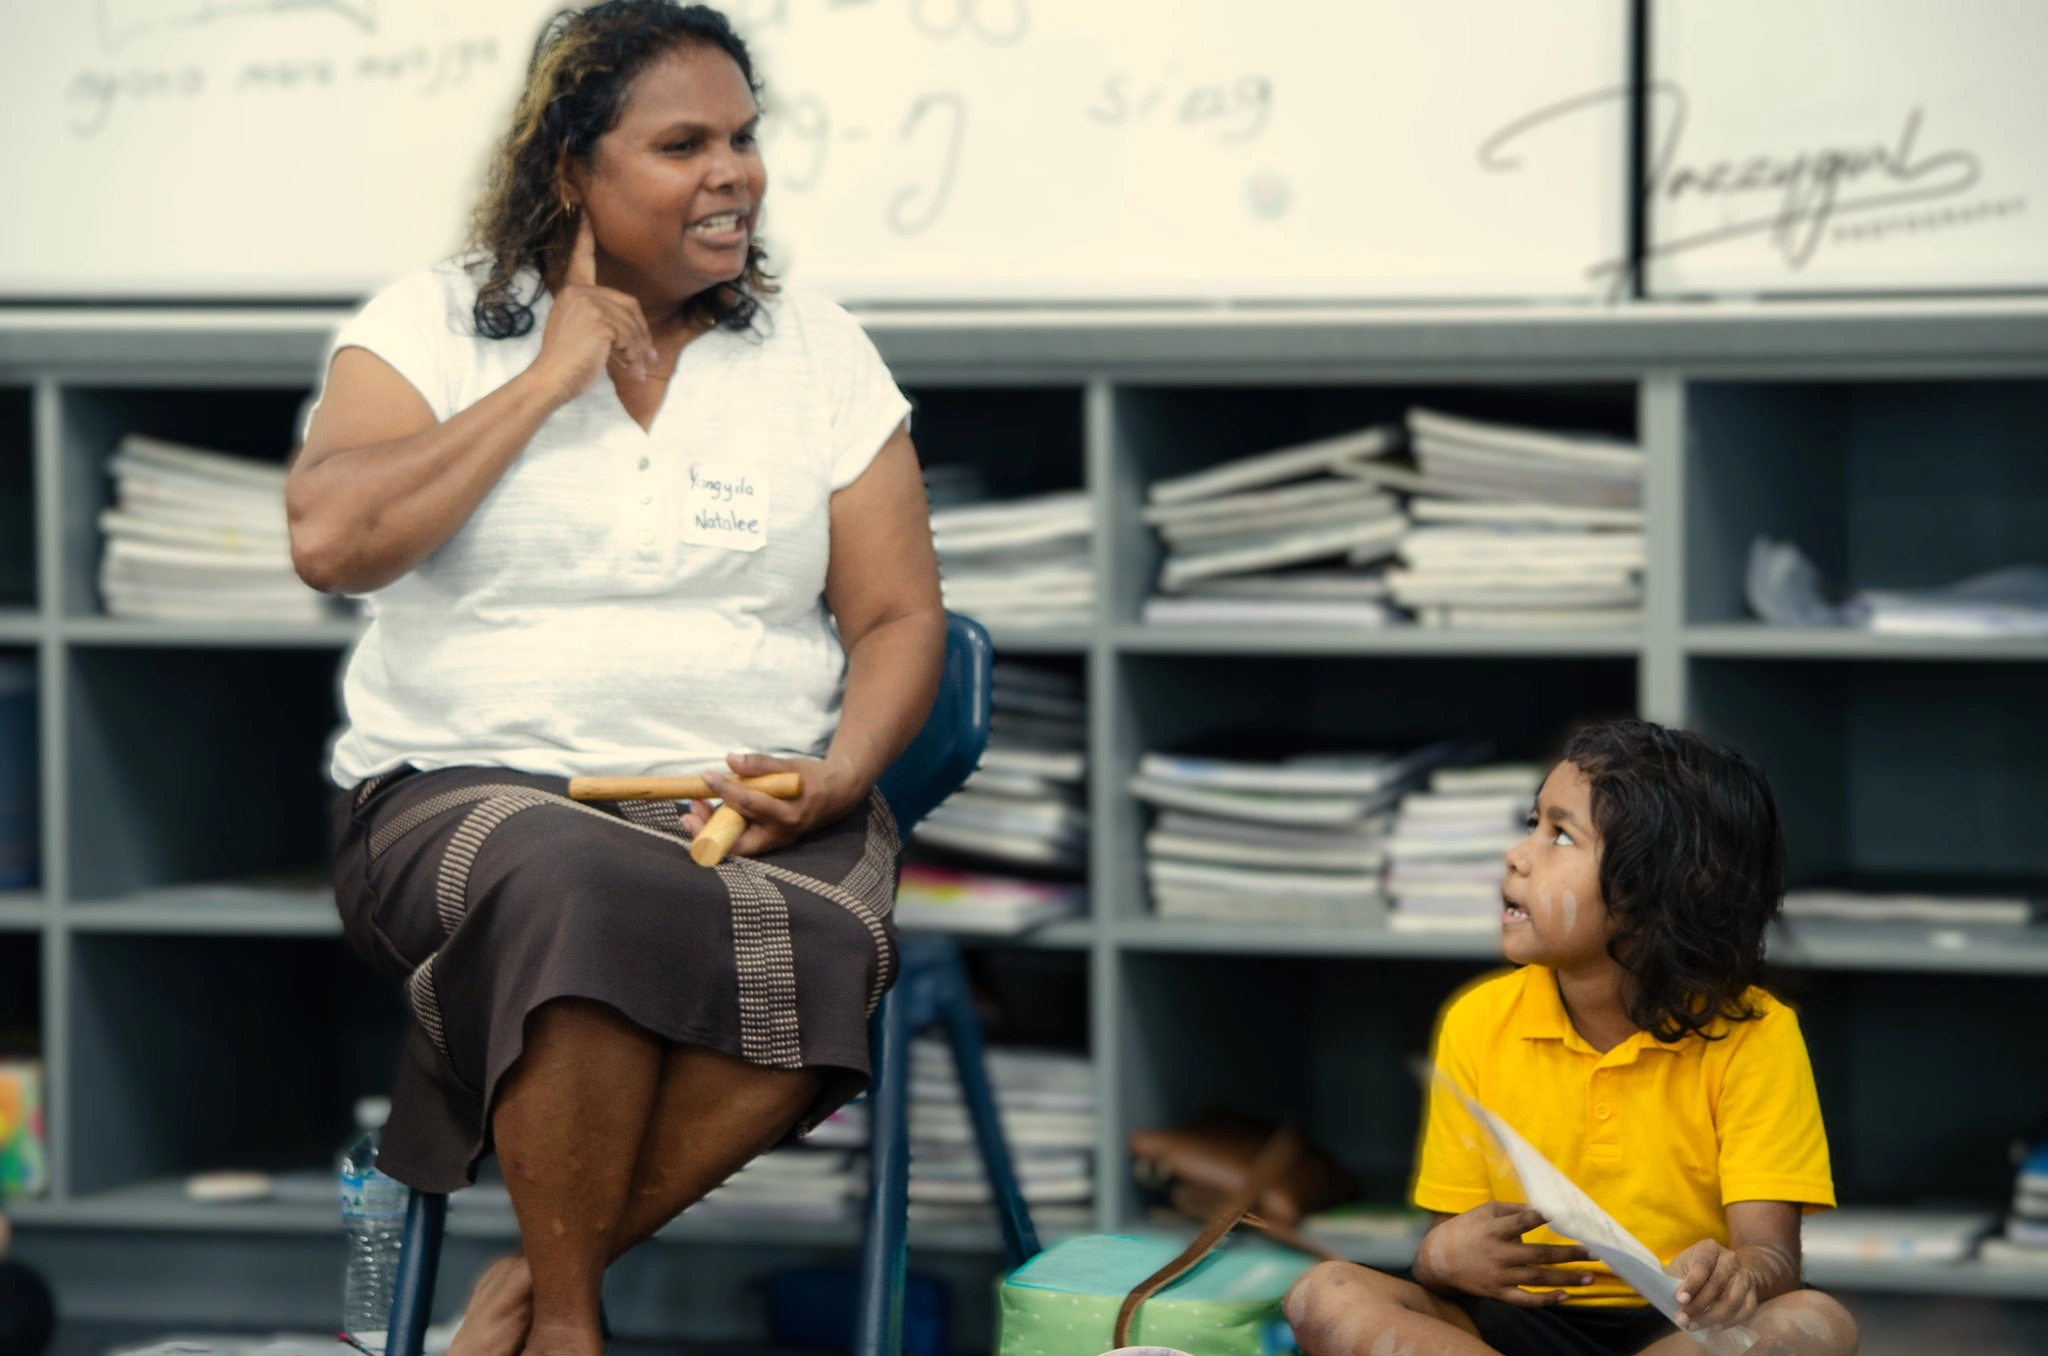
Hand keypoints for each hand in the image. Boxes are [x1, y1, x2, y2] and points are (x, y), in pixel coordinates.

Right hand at [525, 213, 660, 403]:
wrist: (551, 379)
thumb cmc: (566, 363)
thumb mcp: (584, 334)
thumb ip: (604, 322)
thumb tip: (640, 337)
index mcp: (571, 291)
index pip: (581, 260)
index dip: (584, 237)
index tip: (585, 213)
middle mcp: (578, 292)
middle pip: (627, 305)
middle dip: (641, 334)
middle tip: (649, 357)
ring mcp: (588, 303)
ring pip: (631, 323)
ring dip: (639, 350)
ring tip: (638, 370)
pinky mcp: (598, 318)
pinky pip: (629, 335)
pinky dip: (634, 355)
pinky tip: (631, 371)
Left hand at [682, 752, 865, 857]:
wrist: (836, 795)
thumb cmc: (811, 778)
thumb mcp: (789, 765)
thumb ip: (760, 764)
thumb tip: (730, 760)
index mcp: (788, 815)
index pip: (750, 805)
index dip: (725, 790)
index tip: (707, 776)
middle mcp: (780, 835)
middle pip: (738, 843)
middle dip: (709, 830)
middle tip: (690, 810)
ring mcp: (773, 842)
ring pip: (735, 845)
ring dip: (712, 830)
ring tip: (697, 807)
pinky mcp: (768, 842)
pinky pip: (740, 840)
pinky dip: (723, 828)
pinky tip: (712, 811)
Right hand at [1411, 1202, 1596, 1305]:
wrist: (1439, 1259)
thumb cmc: (1465, 1229)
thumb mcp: (1484, 1211)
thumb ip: (1512, 1209)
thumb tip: (1542, 1209)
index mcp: (1495, 1229)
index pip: (1521, 1222)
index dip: (1540, 1218)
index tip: (1561, 1215)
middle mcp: (1500, 1253)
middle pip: (1540, 1255)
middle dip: (1569, 1254)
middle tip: (1594, 1253)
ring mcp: (1500, 1275)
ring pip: (1538, 1278)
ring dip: (1566, 1278)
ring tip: (1590, 1277)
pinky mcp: (1499, 1292)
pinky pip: (1525, 1299)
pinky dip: (1545, 1300)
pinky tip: (1564, 1297)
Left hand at [1668, 1239, 1759, 1330]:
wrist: (1724, 1268)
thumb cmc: (1693, 1269)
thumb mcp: (1680, 1266)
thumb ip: (1671, 1277)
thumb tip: (1652, 1289)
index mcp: (1709, 1248)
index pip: (1702, 1266)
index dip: (1692, 1284)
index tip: (1680, 1300)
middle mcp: (1730, 1259)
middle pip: (1717, 1285)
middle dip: (1698, 1305)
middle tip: (1683, 1319)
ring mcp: (1744, 1276)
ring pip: (1732, 1300)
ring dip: (1712, 1317)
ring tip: (1694, 1326)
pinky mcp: (1753, 1292)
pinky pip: (1746, 1310)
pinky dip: (1731, 1321)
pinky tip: (1715, 1327)